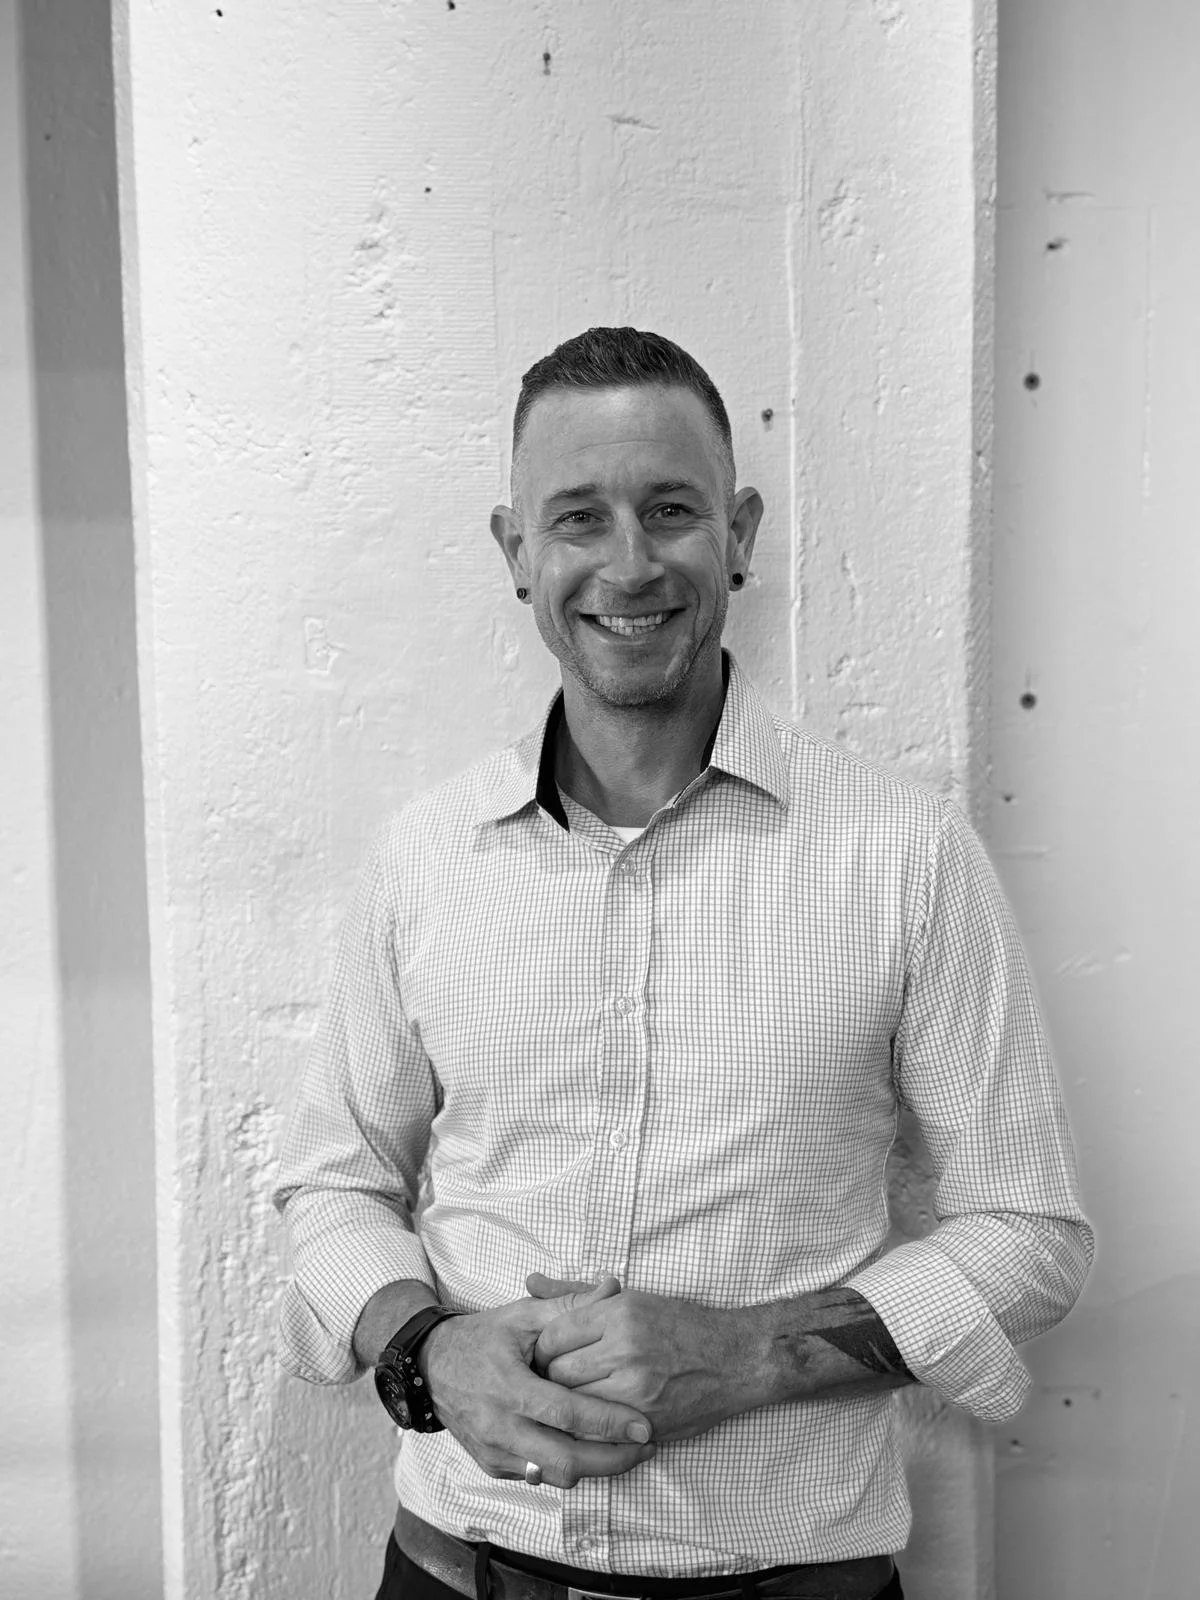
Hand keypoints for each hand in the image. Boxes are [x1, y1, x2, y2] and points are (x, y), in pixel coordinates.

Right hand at [419, 1277, 656, 1490]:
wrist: (432, 1366)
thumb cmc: (484, 1337)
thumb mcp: (523, 1314)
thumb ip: (570, 1305)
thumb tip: (613, 1288)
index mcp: (509, 1387)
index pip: (566, 1414)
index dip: (608, 1423)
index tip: (644, 1426)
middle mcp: (500, 1427)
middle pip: (565, 1461)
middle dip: (612, 1460)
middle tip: (647, 1446)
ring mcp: (494, 1451)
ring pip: (553, 1476)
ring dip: (595, 1469)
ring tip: (628, 1451)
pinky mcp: (493, 1465)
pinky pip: (537, 1477)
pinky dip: (567, 1467)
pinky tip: (593, 1451)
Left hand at [527, 1273, 751, 1441]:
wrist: (735, 1359)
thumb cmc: (681, 1325)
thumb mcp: (632, 1298)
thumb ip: (577, 1292)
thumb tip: (530, 1281)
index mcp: (620, 1311)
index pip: (554, 1334)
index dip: (542, 1349)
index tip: (545, 1355)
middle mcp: (625, 1347)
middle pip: (558, 1372)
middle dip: (549, 1380)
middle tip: (552, 1382)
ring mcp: (636, 1387)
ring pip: (574, 1404)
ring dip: (567, 1406)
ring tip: (569, 1401)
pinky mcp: (645, 1420)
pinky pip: (597, 1430)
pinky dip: (588, 1428)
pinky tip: (590, 1421)